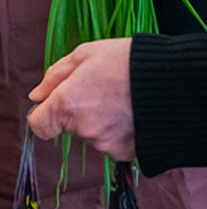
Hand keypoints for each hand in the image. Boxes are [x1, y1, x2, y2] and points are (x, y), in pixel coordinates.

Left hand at [27, 38, 135, 160]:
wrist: (171, 82)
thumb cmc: (125, 62)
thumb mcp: (83, 56)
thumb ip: (54, 78)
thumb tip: (36, 96)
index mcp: (66, 104)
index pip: (39, 126)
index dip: (43, 115)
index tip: (53, 106)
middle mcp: (83, 129)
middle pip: (68, 127)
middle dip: (76, 111)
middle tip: (98, 91)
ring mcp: (105, 144)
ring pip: (91, 134)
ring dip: (99, 121)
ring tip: (118, 100)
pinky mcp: (125, 153)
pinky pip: (112, 143)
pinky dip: (117, 132)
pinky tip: (129, 113)